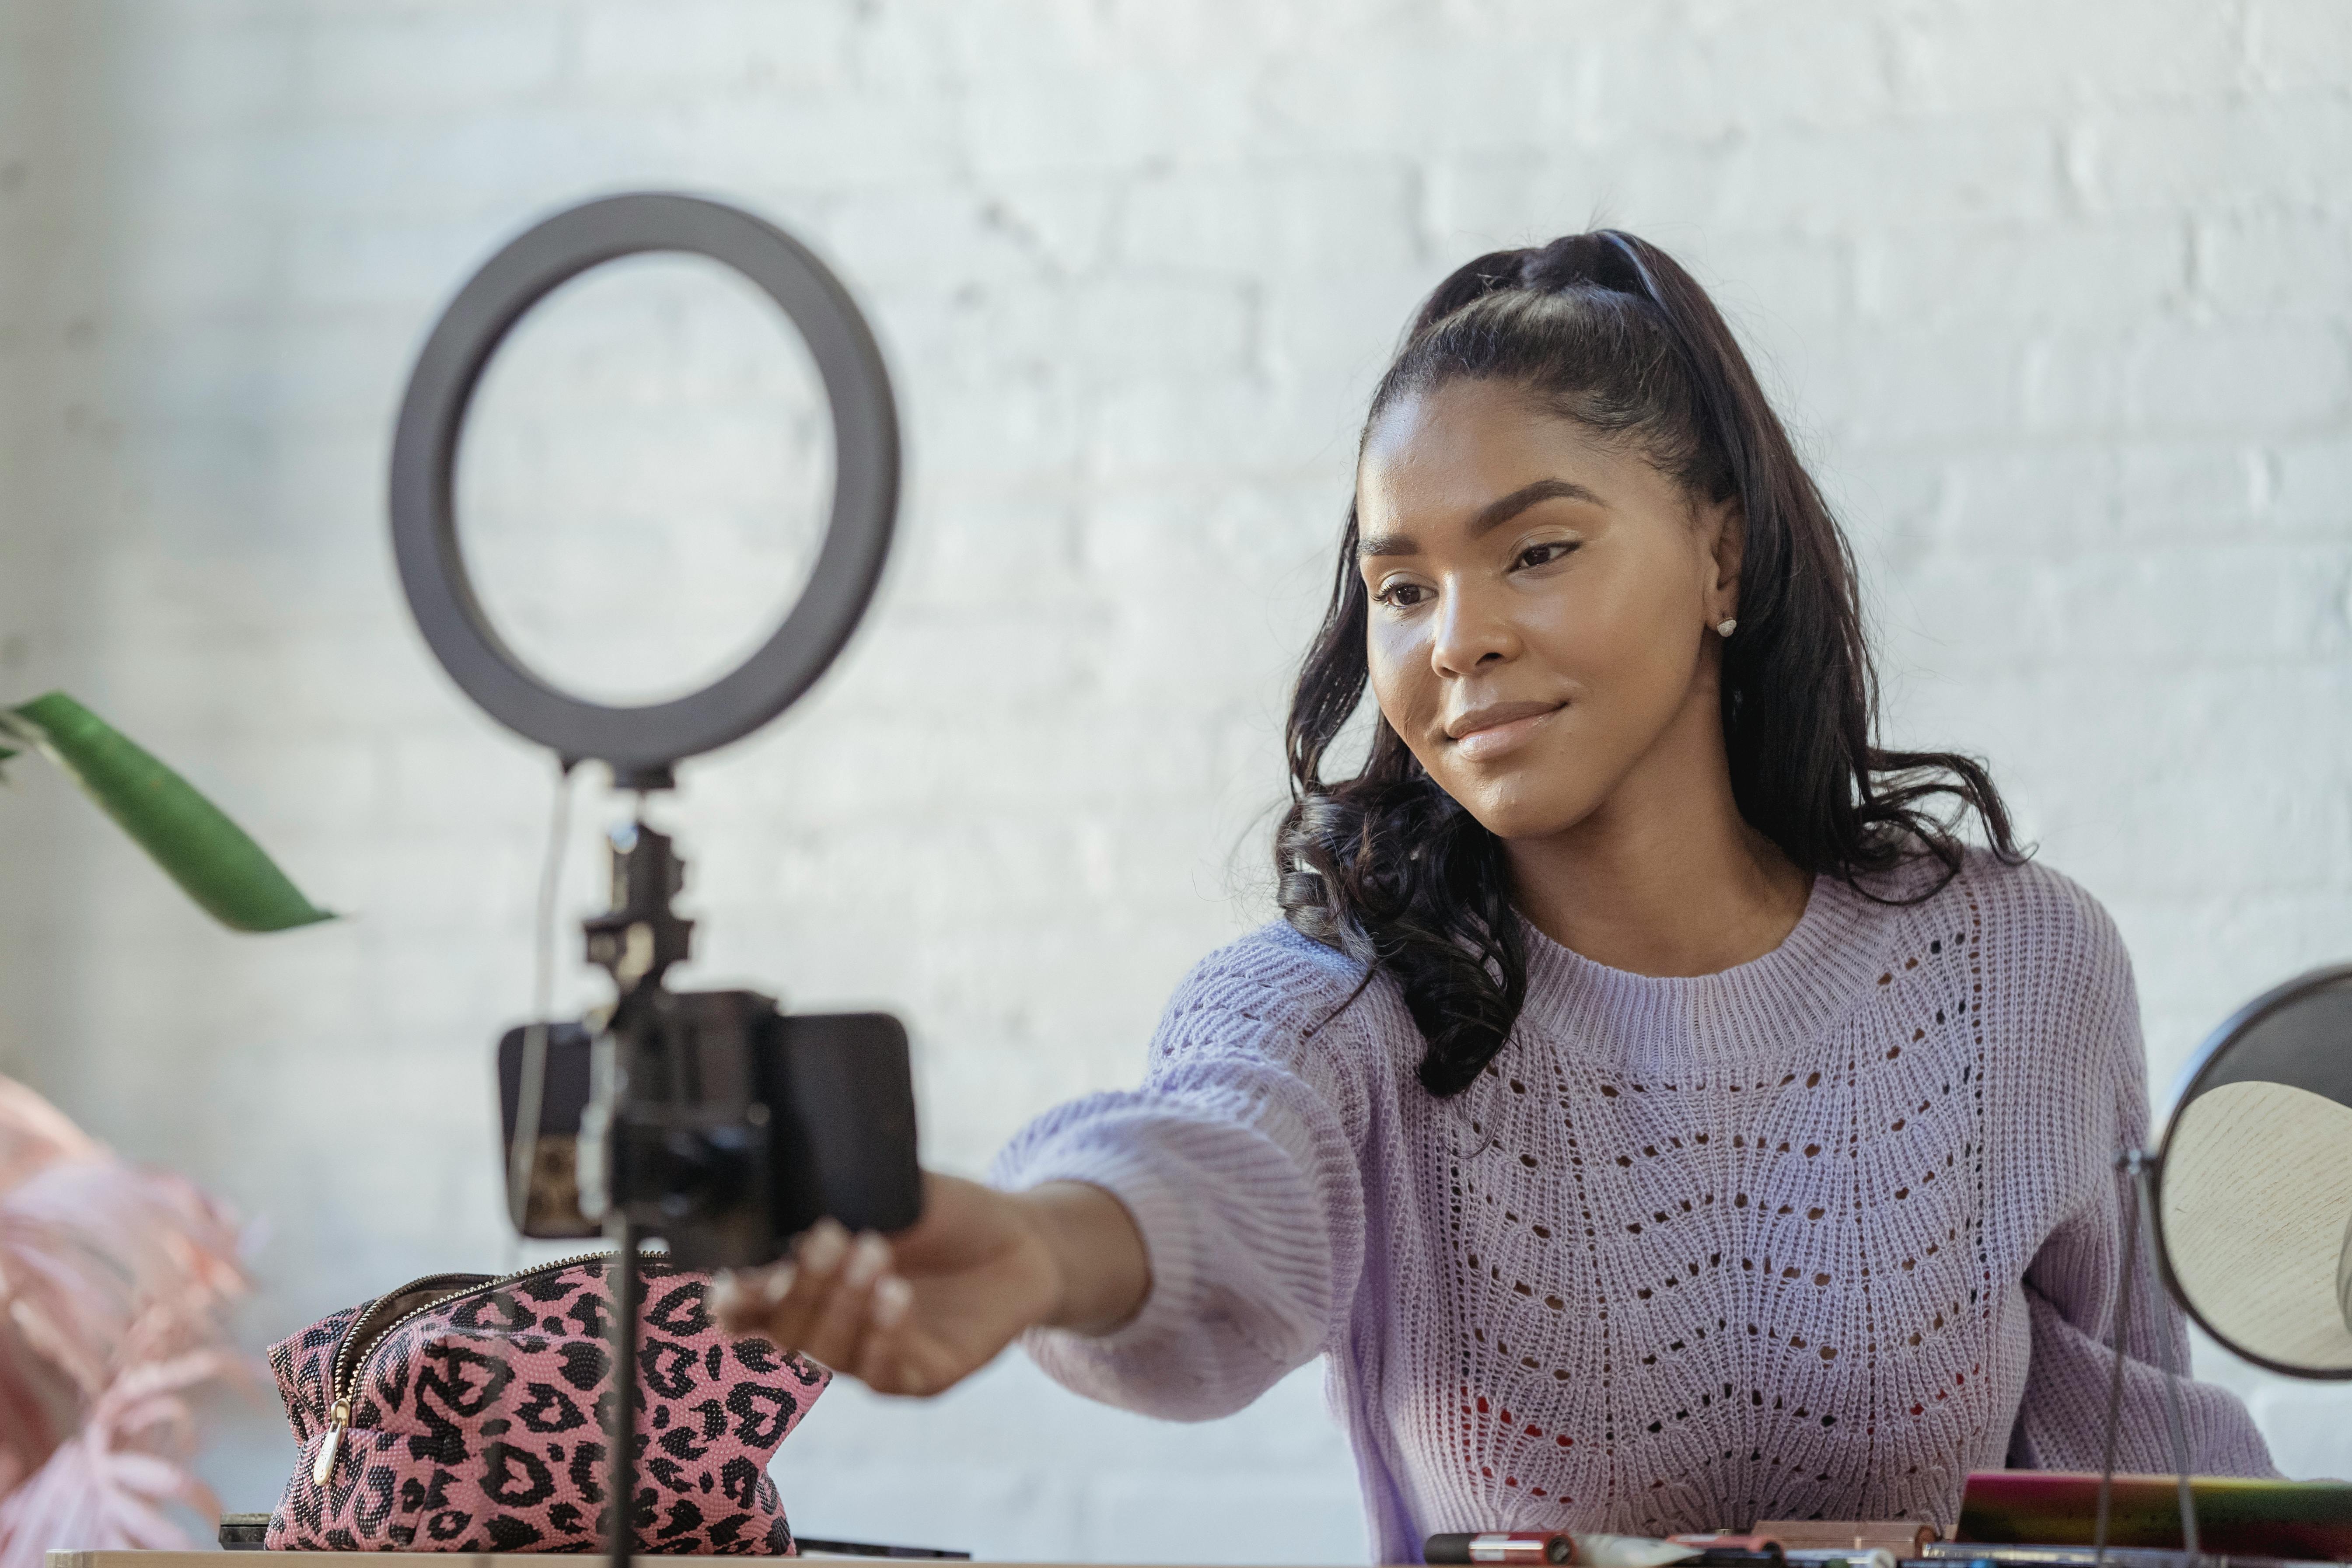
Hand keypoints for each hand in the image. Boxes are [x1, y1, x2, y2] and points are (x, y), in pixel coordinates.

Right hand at [708, 1172, 1147, 1396]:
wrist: (1024, 1236)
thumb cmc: (946, 1214)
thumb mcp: (891, 1192)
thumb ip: (837, 1198)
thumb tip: (784, 1195)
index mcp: (811, 1286)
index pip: (749, 1309)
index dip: (733, 1302)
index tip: (738, 1277)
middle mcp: (834, 1329)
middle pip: (785, 1333)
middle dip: (798, 1288)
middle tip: (826, 1237)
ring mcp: (876, 1357)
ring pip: (831, 1354)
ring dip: (844, 1305)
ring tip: (875, 1251)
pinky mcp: (924, 1377)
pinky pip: (887, 1374)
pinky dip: (885, 1336)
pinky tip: (896, 1296)